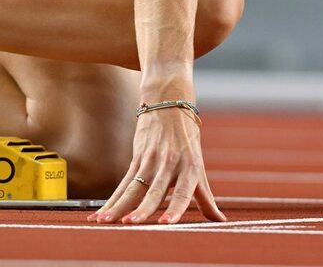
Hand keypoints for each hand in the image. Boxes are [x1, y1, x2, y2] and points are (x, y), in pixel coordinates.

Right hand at [88, 106, 225, 224]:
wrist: (169, 100)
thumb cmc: (187, 138)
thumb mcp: (197, 164)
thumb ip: (206, 196)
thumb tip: (221, 221)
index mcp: (190, 167)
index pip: (182, 192)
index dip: (175, 207)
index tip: (166, 222)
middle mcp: (170, 164)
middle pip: (154, 190)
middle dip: (143, 208)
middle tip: (131, 223)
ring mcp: (151, 159)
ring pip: (133, 187)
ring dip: (119, 205)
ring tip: (106, 221)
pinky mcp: (137, 157)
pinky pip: (123, 182)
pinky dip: (112, 199)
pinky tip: (101, 214)